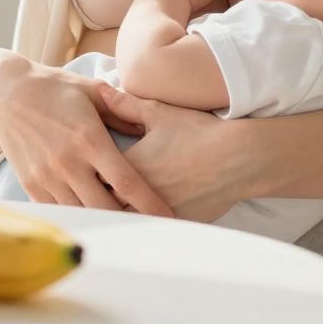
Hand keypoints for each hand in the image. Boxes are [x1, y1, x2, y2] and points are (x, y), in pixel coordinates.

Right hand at [0, 58, 173, 216]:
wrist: (6, 93)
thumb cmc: (55, 88)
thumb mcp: (93, 91)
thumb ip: (123, 111)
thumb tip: (149, 129)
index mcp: (89, 139)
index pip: (126, 182)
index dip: (149, 204)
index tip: (168, 217)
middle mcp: (68, 162)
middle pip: (106, 207)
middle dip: (129, 220)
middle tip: (149, 228)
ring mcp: (47, 176)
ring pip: (83, 213)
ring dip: (104, 220)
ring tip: (125, 226)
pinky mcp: (31, 185)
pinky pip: (60, 211)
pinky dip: (79, 215)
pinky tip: (94, 217)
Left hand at [99, 86, 247, 222]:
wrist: (239, 158)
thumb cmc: (199, 132)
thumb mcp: (159, 112)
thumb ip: (125, 104)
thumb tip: (101, 91)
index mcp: (130, 166)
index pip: (93, 177)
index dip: (86, 175)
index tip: (83, 169)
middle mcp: (139, 194)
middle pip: (103, 204)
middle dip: (97, 198)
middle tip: (90, 193)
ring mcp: (157, 214)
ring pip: (123, 223)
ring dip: (117, 215)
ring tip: (111, 209)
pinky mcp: (176, 225)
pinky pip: (148, 232)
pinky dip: (141, 226)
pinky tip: (139, 222)